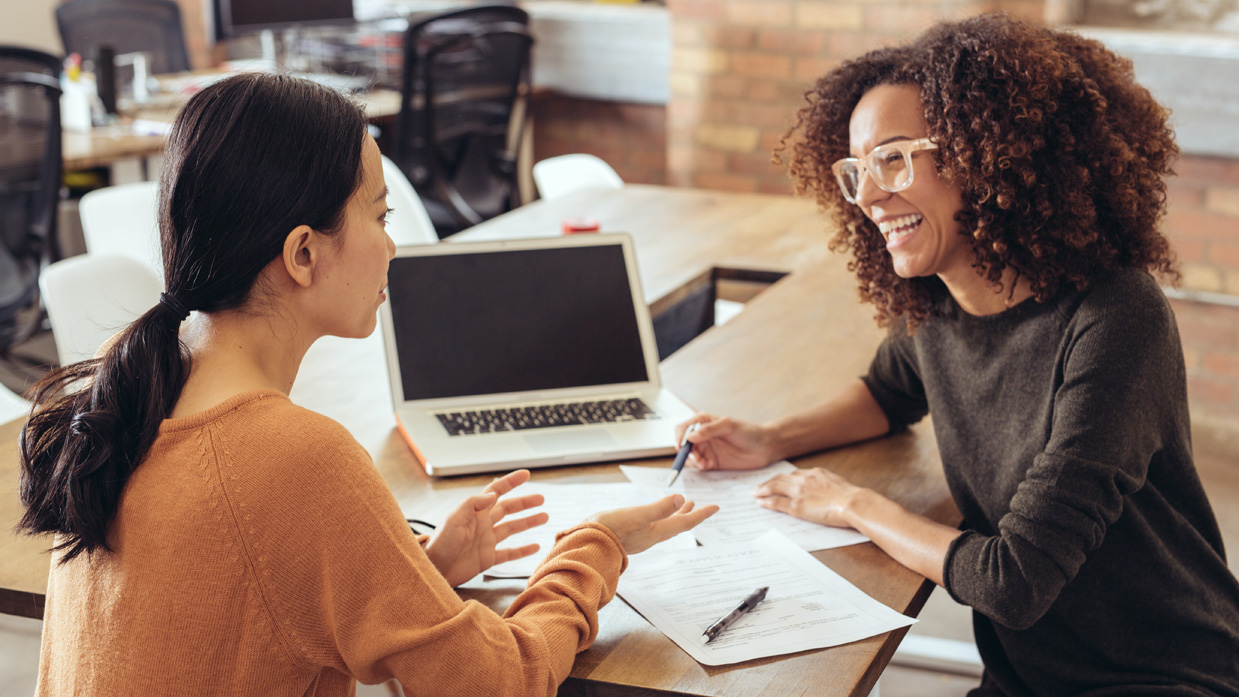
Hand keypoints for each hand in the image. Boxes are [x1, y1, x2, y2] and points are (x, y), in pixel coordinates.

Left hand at [425, 470, 548, 586]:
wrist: (434, 569)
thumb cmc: (440, 543)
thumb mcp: (454, 519)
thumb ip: (472, 504)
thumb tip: (493, 494)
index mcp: (475, 512)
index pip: (496, 491)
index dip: (511, 482)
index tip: (526, 474)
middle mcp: (483, 524)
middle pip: (508, 509)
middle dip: (525, 503)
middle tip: (541, 498)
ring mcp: (486, 541)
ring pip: (512, 528)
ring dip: (528, 522)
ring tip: (544, 517)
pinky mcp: (488, 558)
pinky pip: (509, 553)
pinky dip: (523, 550)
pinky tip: (535, 547)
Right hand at [588, 495, 718, 554]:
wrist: (586, 546)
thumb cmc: (609, 531)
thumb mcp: (636, 515)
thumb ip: (658, 508)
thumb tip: (680, 498)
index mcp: (656, 530)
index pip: (685, 522)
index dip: (701, 514)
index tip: (716, 507)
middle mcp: (651, 536)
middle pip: (677, 524)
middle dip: (690, 515)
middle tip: (701, 507)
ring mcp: (640, 538)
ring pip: (665, 525)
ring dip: (675, 515)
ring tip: (682, 505)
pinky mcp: (629, 536)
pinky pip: (652, 527)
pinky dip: (660, 518)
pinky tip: (653, 516)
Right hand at [675, 413, 776, 471]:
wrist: (765, 447)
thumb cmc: (750, 432)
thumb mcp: (730, 426)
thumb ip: (710, 429)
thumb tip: (690, 436)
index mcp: (704, 422)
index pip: (684, 428)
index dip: (678, 436)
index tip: (680, 446)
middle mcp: (703, 436)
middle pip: (683, 443)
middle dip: (684, 451)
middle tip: (692, 456)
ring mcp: (707, 449)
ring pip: (690, 456)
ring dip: (692, 460)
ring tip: (702, 462)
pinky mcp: (712, 462)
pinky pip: (699, 466)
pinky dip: (698, 467)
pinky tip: (706, 465)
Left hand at [754, 467, 862, 527]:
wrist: (853, 502)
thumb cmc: (851, 496)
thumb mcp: (837, 484)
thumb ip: (827, 484)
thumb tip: (826, 489)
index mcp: (815, 473)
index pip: (794, 475)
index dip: (783, 478)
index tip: (778, 481)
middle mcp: (804, 479)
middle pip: (780, 479)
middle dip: (768, 483)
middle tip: (760, 487)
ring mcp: (799, 492)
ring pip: (775, 488)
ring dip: (763, 490)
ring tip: (756, 493)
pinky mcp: (797, 506)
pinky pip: (777, 503)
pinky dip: (767, 502)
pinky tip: (761, 503)